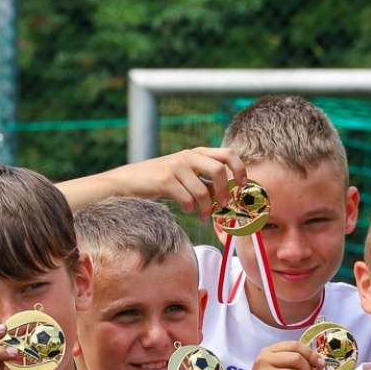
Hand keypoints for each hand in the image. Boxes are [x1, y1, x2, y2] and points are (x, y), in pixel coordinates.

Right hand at [103, 148, 246, 219]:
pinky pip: (187, 199)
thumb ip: (205, 181)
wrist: (128, 181)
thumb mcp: (185, 175)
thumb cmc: (161, 181)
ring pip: (203, 191)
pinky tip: (185, 210)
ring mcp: (176, 166)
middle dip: (224, 192)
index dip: (239, 169)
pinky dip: (190, 209)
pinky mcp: (165, 180)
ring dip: (206, 209)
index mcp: (196, 153)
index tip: (242, 185)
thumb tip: (226, 196)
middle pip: (219, 170)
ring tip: (203, 216)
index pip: (227, 153)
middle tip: (222, 206)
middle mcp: (187, 156)